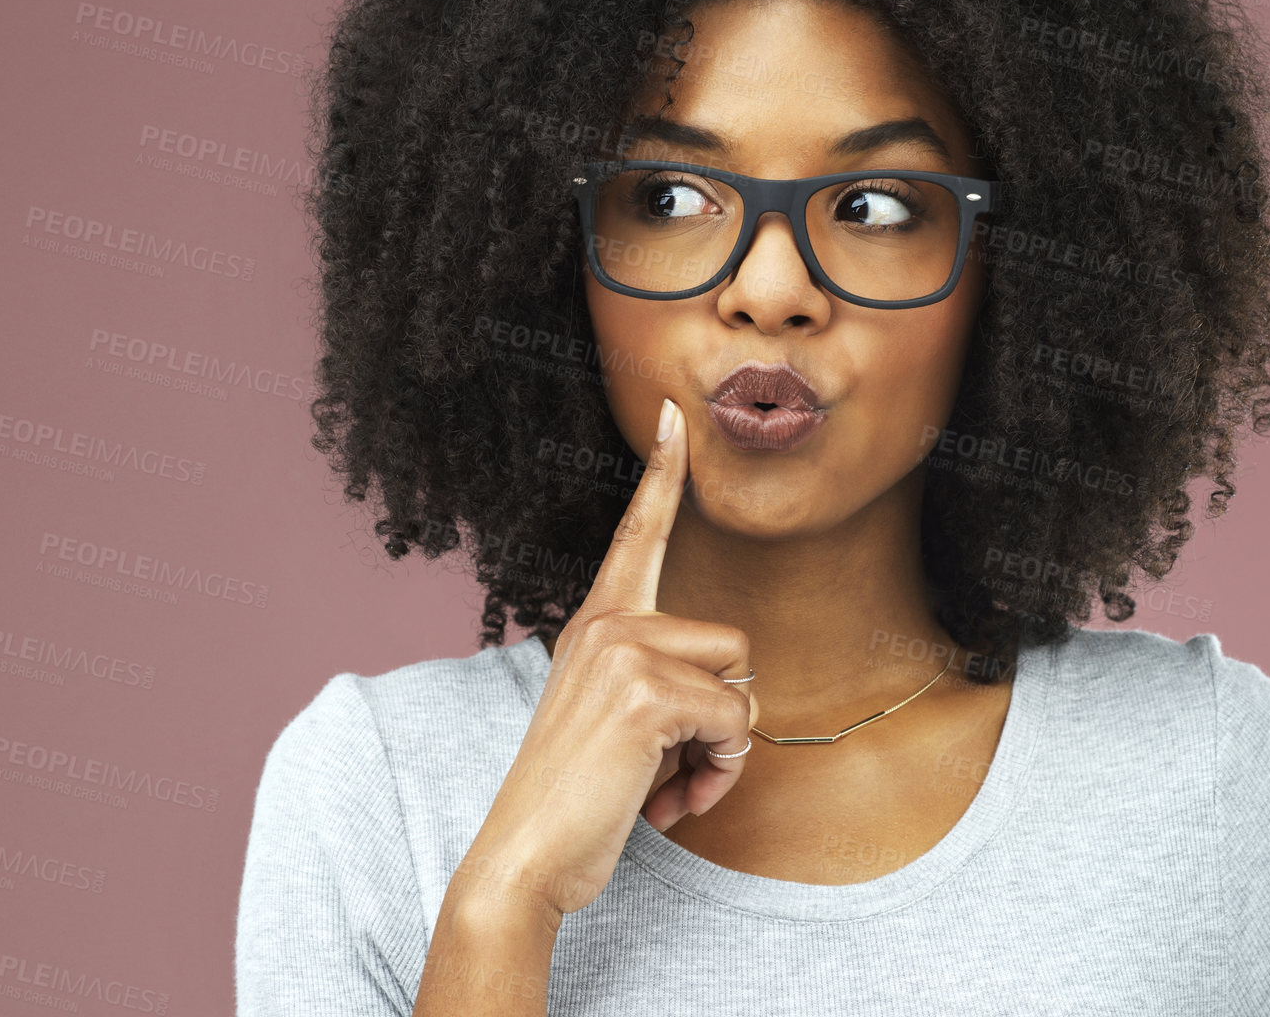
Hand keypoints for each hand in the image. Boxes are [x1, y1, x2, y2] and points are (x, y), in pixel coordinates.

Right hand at [455, 398, 756, 921]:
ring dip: (726, 749)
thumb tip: (741, 703)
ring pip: (743, 683)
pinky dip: (719, 772)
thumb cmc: (580, 800)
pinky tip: (668, 803)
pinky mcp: (644, 688)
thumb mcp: (621, 728)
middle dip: (728, 718)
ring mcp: (622, 648)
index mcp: (597, 626)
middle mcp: (606, 624)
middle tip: (676, 770)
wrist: (526, 856)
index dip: (661, 472)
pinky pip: (736, 721)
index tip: (676, 414)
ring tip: (670, 786)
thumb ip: (664, 690)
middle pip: (734, 644)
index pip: (635, 535)